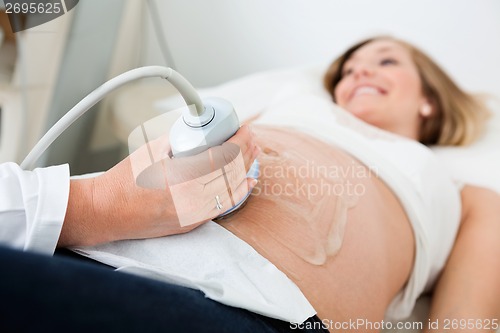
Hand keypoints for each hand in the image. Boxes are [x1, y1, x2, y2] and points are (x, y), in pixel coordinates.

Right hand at [59, 125, 259, 246]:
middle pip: (231, 173)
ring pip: (231, 191)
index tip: (245, 130)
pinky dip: (238, 193)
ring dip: (246, 171)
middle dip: (247, 153)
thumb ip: (179, 141)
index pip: (222, 157)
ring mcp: (192, 214)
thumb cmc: (122, 181)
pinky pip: (222, 207)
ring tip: (253, 156)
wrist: (106, 212)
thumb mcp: (151, 151)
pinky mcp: (191, 223)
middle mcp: (190, 199)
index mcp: (179, 177)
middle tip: (252, 139)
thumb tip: (200, 131)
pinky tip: (246, 182)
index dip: (239, 142)